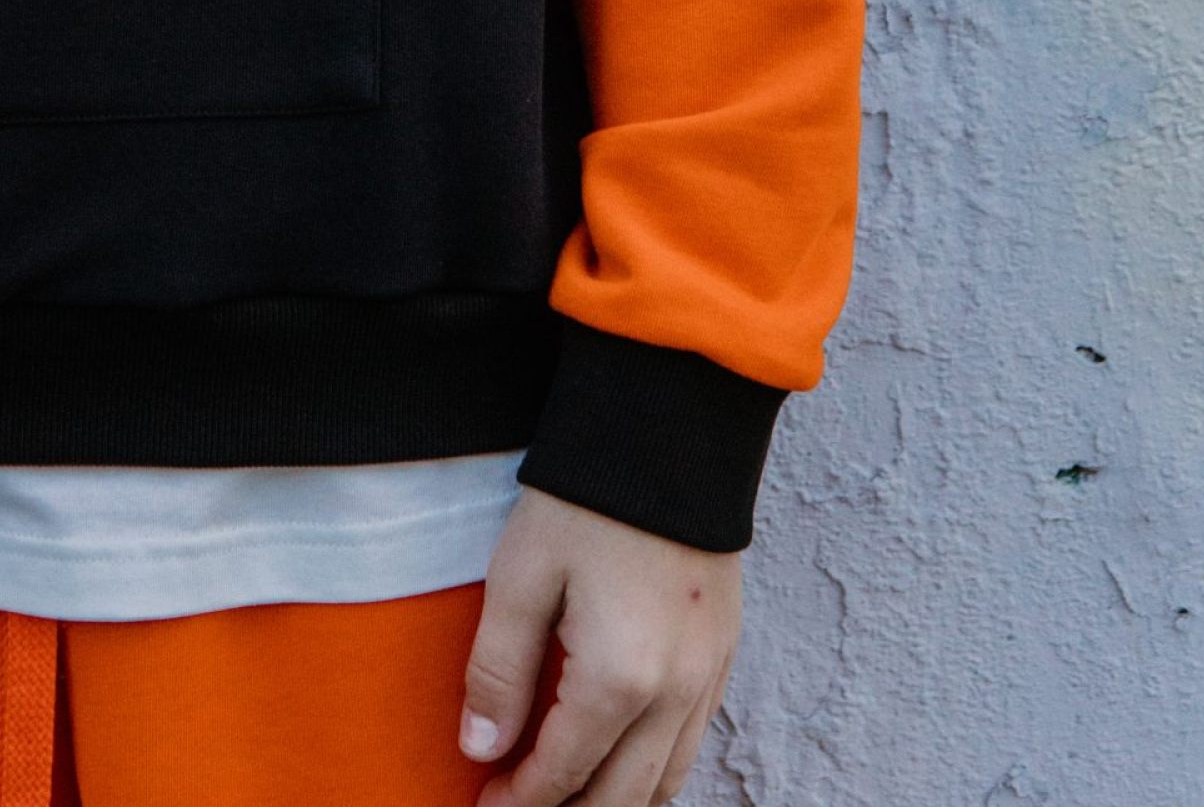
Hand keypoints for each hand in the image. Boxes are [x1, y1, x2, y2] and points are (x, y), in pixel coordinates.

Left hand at [459, 486, 740, 806]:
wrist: (669, 433)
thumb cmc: (585, 498)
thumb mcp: (520, 575)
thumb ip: (498, 669)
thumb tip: (481, 749)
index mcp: (619, 680)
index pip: (564, 774)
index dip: (520, 801)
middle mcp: (674, 694)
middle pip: (622, 799)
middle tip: (519, 806)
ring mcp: (707, 676)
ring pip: (666, 782)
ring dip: (615, 802)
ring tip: (566, 796)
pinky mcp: (722, 653)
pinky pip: (693, 743)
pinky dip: (655, 770)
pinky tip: (620, 756)